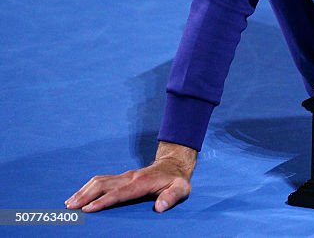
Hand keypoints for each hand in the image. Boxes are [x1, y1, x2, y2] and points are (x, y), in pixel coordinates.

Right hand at [65, 141, 196, 212]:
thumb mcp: (181, 189)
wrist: (174, 165)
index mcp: (141, 183)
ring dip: (83, 191)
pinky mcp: (121, 177)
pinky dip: (87, 188)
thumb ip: (172, 197)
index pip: (119, 193)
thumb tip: (159, 207)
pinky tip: (78, 196)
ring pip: (99, 181)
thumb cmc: (177, 181)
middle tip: (70, 208)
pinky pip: (101, 181)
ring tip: (69, 204)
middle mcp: (129, 177)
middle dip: (86, 196)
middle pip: (103, 185)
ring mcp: (124, 176)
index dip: (103, 201)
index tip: (88, 209)